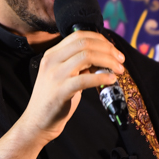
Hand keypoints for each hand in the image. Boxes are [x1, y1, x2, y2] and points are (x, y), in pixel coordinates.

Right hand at [0, 31, 124, 158]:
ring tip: (119, 70)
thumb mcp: (63, 75)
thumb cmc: (54, 99)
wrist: (37, 122)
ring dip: (108, 61)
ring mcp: (54, 75)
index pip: (78, 35)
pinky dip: (102, 77)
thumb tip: (103, 57)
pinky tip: (111, 80)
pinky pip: (85, 79)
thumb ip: (78, 64)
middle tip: (121, 59)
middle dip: (108, 49)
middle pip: (84, 43)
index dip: (100, 39)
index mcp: (52, 54)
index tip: (113, 49)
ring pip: (87, 56)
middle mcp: (51, 60)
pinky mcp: (60, 91)